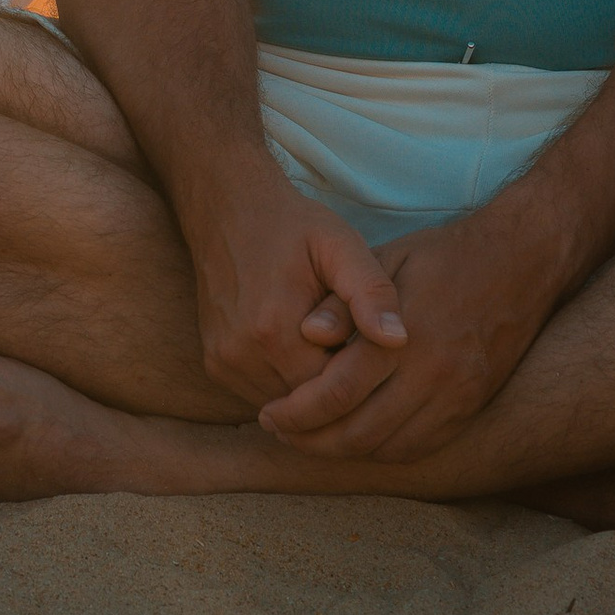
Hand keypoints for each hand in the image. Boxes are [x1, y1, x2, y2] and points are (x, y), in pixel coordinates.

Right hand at [186, 165, 409, 410]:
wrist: (226, 208)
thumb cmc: (293, 226)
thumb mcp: (341, 246)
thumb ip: (372, 293)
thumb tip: (399, 341)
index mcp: (274, 331)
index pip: (335, 395)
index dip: (361, 378)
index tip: (370, 348)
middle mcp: (241, 354)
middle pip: (309, 406)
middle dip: (336, 386)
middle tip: (353, 347)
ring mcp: (223, 362)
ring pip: (285, 405)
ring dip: (310, 388)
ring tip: (328, 347)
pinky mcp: (215, 362)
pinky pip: (262, 394)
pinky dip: (285, 381)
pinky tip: (301, 349)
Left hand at [256, 203, 563, 462]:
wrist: (519, 263)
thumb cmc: (439, 256)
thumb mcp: (383, 259)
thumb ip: (341, 301)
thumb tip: (306, 334)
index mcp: (402, 335)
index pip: (336, 392)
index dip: (296, 412)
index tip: (268, 413)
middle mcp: (433, 374)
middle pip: (359, 432)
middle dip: (311, 440)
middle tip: (280, 432)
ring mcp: (458, 396)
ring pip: (390, 448)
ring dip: (344, 453)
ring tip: (310, 440)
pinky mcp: (473, 406)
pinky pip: (423, 447)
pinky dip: (384, 451)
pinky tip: (357, 439)